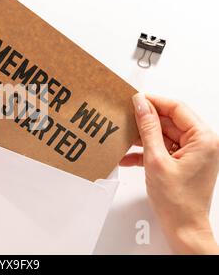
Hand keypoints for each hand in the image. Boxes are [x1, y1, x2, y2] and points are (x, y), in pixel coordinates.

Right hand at [121, 93, 218, 253]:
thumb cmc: (178, 201)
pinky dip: (145, 152)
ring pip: (163, 135)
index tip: (135, 99)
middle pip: (169, 121)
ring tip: (124, 138)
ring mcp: (192, 153)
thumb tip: (141, 105)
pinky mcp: (182, 162)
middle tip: (125, 117)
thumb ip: (148, 129)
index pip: (177, 108)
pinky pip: (162, 148)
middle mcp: (201, 143)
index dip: (154, 101)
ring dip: (143, 138)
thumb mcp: (156, 160)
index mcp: (203, 139)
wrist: (183, 227)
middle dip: (145, 121)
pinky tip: (128, 156)